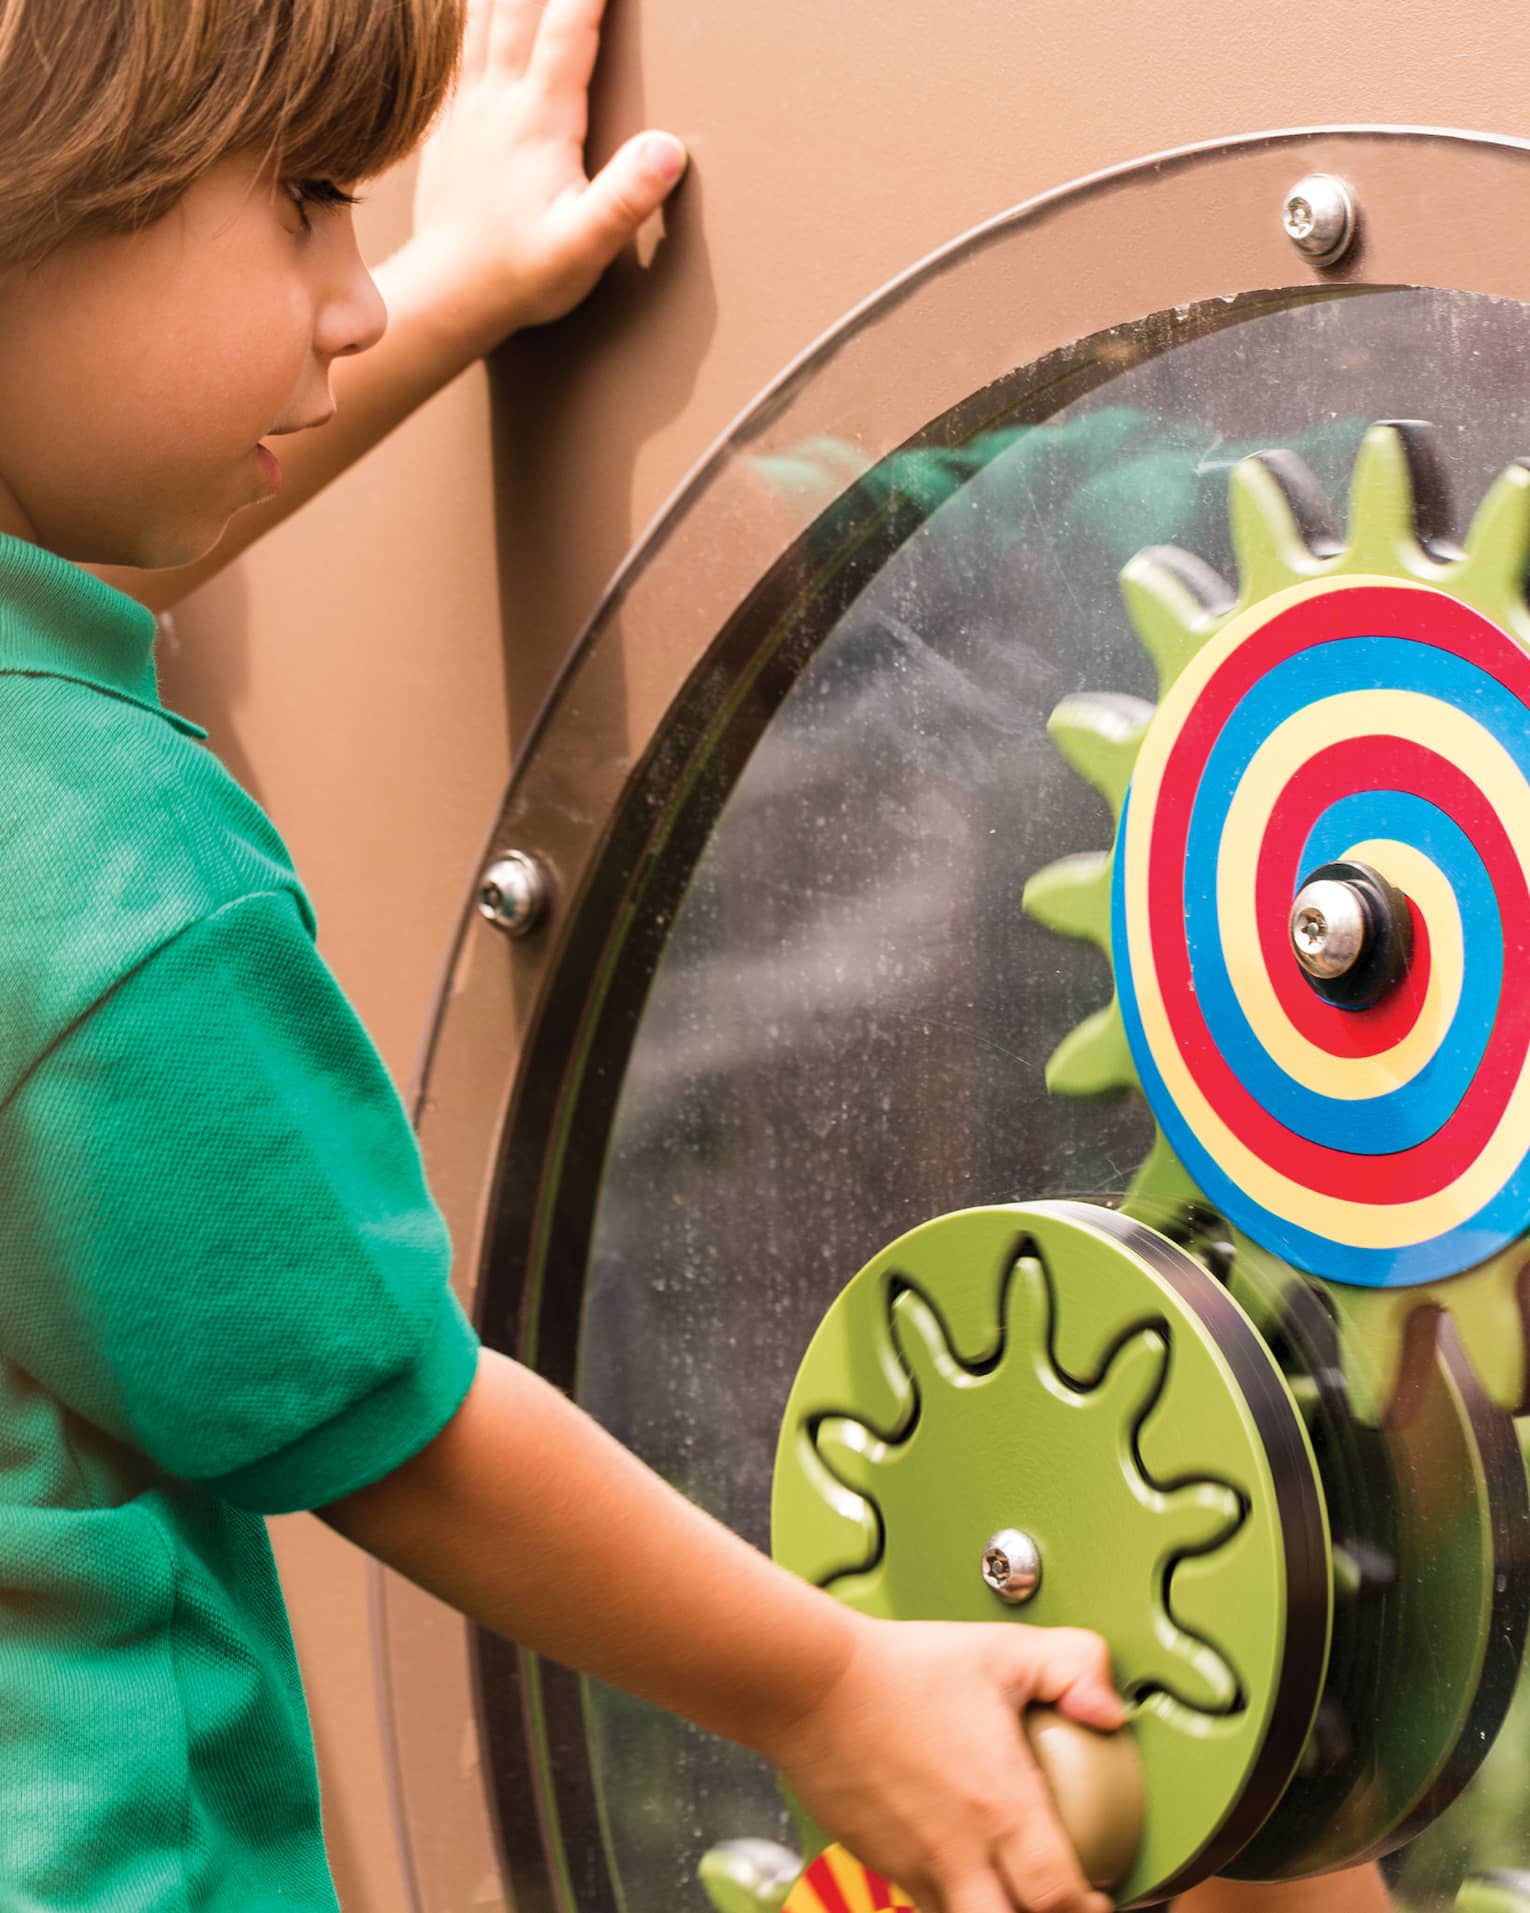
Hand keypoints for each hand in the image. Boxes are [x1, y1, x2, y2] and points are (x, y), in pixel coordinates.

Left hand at [406, 0, 687, 352]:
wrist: (447, 296)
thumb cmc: (519, 276)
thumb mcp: (583, 248)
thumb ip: (625, 199)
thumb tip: (669, 149)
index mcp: (539, 120)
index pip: (569, 27)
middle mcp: (498, 99)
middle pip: (517, 3)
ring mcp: (466, 105)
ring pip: (479, 12)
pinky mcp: (446, 120)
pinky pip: (451, 42)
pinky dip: (461, 11)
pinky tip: (469, 3)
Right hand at [766, 1614, 1125, 1912]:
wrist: (812, 1683)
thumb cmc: (901, 1667)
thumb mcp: (1002, 1650)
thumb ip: (1072, 1667)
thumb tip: (1110, 1708)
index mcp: (999, 1807)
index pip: (1059, 1897)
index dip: (1090, 1909)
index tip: (1101, 1899)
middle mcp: (959, 1851)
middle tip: (1060, 1904)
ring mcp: (914, 1864)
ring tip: (1011, 1891)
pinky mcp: (880, 1861)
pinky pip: (923, 1901)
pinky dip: (950, 1898)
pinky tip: (960, 1870)